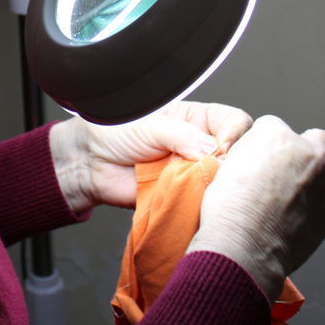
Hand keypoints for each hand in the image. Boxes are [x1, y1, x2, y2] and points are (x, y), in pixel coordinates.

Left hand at [49, 102, 253, 212]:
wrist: (88, 162)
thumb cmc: (114, 132)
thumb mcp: (150, 125)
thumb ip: (182, 135)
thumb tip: (213, 151)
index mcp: (196, 119)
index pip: (233, 121)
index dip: (235, 133)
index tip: (224, 146)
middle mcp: (199, 146)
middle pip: (235, 155)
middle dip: (230, 163)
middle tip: (217, 170)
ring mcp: (191, 173)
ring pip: (220, 183)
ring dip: (213, 186)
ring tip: (200, 186)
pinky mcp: (181, 197)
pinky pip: (200, 204)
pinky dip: (199, 205)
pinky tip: (192, 202)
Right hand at [187, 115, 324, 300]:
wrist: (243, 249)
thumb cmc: (228, 211)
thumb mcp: (227, 166)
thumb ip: (252, 155)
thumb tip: (259, 162)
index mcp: (275, 135)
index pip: (275, 126)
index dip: (266, 145)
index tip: (260, 159)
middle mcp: (305, 151)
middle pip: (316, 138)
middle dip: (304, 150)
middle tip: (288, 169)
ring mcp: (324, 179)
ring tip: (309, 186)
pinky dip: (323, 200)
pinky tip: (305, 210)